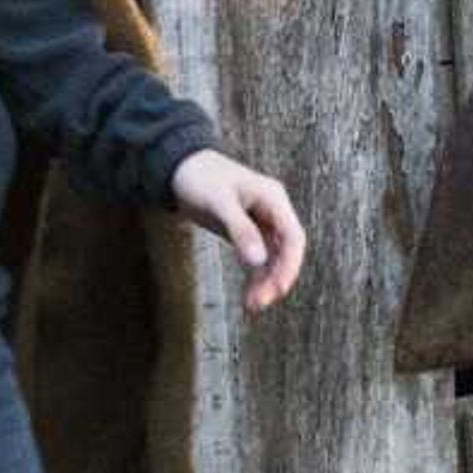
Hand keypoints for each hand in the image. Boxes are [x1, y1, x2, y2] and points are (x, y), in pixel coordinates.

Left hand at [169, 148, 305, 313]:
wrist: (179, 167)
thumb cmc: (199, 178)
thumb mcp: (218, 202)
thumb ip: (240, 230)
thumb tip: (258, 261)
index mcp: (273, 198)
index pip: (293, 237)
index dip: (289, 265)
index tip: (278, 290)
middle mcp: (273, 210)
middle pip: (287, 251)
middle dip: (276, 278)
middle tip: (259, 304)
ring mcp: (262, 221)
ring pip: (274, 258)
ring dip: (266, 281)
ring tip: (252, 306)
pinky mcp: (249, 231)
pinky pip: (261, 257)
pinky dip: (257, 276)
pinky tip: (249, 295)